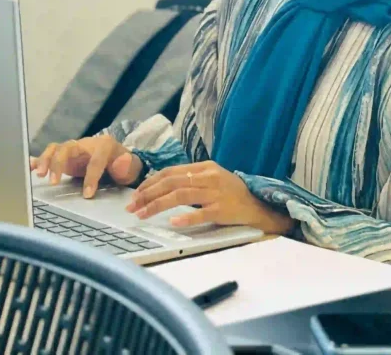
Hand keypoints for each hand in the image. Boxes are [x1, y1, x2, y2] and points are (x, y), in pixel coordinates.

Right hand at [30, 135, 143, 197]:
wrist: (120, 161)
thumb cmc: (124, 165)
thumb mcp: (131, 167)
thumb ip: (126, 165)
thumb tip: (122, 162)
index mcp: (104, 145)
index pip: (95, 159)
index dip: (91, 176)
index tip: (87, 194)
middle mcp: (86, 144)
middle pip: (68, 148)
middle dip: (59, 163)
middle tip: (53, 182)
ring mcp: (74, 150)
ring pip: (56, 149)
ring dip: (46, 161)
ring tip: (38, 175)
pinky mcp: (65, 157)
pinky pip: (50, 155)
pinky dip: (39, 159)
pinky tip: (28, 166)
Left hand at [125, 161, 293, 234]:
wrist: (258, 205)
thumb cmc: (231, 193)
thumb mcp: (211, 179)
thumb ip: (190, 179)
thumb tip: (160, 186)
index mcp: (204, 167)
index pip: (171, 172)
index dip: (150, 182)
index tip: (136, 194)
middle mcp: (209, 177)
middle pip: (172, 182)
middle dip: (148, 194)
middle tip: (132, 206)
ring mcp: (216, 193)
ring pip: (181, 195)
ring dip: (158, 205)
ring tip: (143, 214)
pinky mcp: (222, 210)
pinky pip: (202, 213)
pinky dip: (187, 217)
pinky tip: (173, 222)